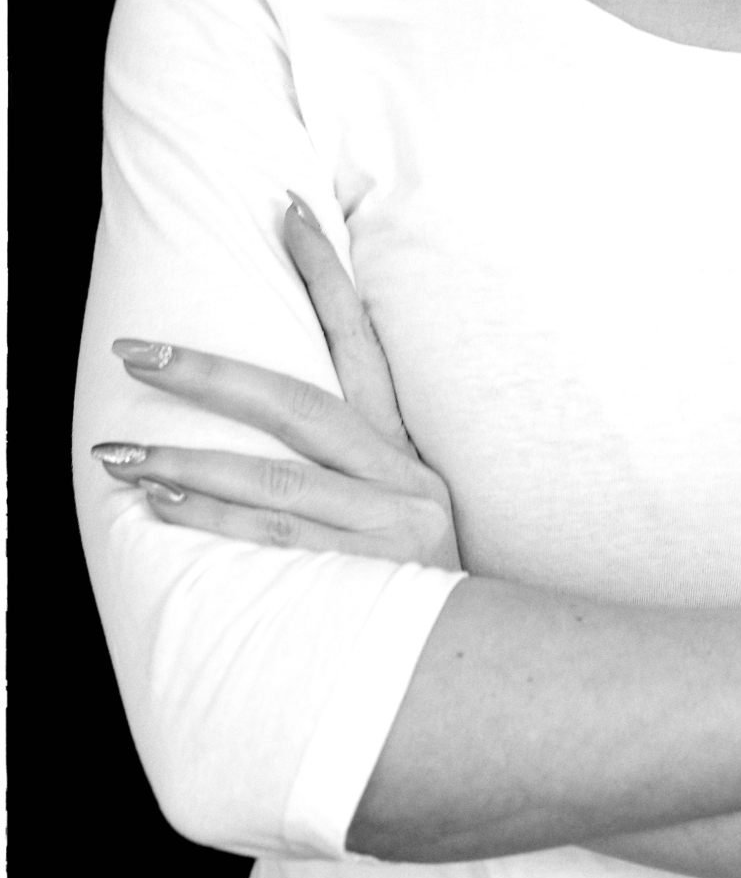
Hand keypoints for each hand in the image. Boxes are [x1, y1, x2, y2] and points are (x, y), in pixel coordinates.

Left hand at [93, 194, 460, 569]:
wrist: (484, 668)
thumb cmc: (417, 596)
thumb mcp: (402, 522)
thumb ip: (348, 480)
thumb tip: (265, 431)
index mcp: (403, 451)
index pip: (360, 339)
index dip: (324, 273)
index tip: (285, 209)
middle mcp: (400, 477)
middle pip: (295, 401)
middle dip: (209, 373)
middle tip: (136, 351)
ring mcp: (387, 526)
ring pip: (273, 477)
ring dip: (185, 461)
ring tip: (118, 452)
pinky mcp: (368, 575)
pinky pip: (272, 537)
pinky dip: (210, 516)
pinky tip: (158, 501)